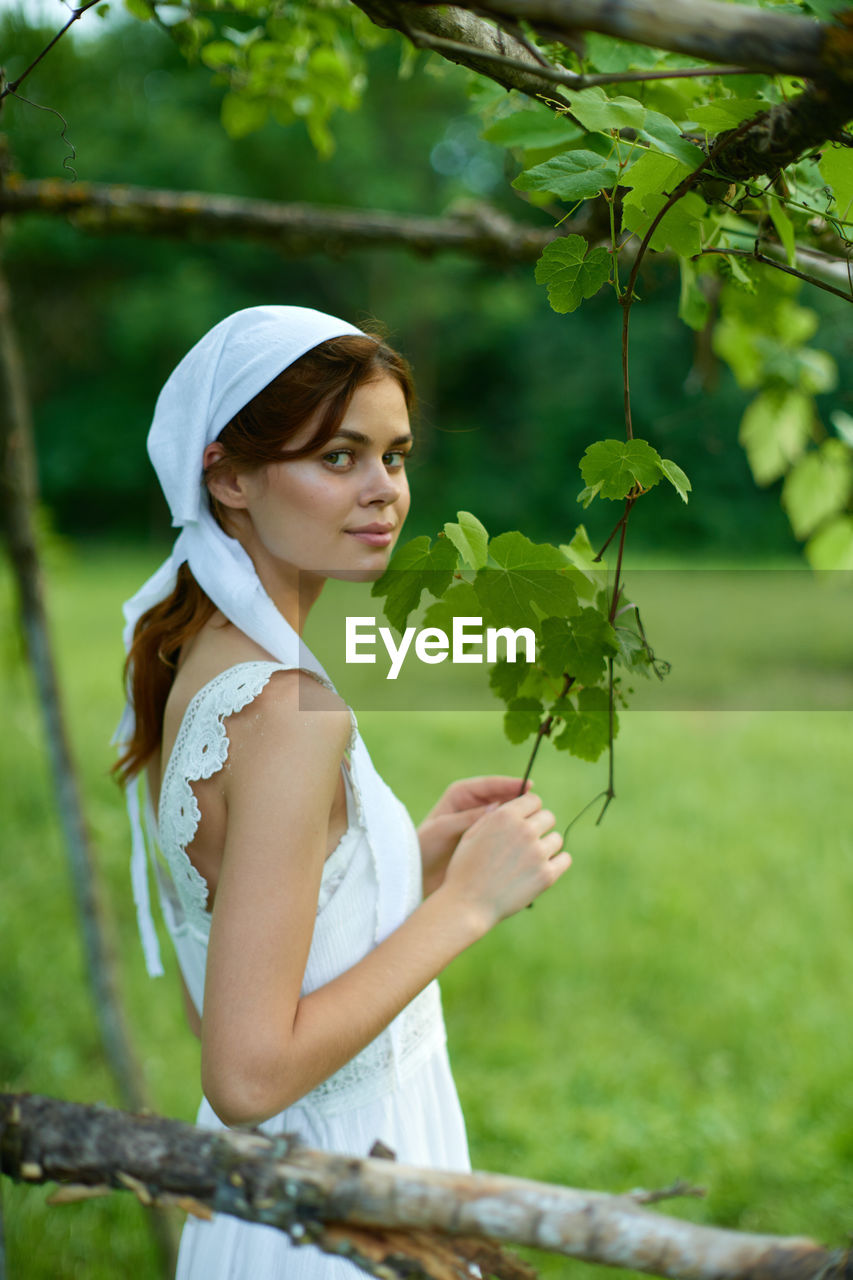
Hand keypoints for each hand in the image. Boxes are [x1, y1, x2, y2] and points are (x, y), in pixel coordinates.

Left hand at [418, 776, 530, 895]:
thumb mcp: (443, 830)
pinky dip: (515, 833)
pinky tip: (528, 839)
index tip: (529, 786)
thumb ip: (467, 818)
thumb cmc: (425, 847)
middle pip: (502, 797)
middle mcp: (472, 805)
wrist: (418, 872)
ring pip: (506, 815)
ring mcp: (480, 821)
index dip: (510, 784)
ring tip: (538, 823)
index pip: (490, 784)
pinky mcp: (485, 838)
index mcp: (460, 795)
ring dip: (520, 818)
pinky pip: (504, 831)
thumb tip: (495, 808)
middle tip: (538, 806)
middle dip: (519, 801)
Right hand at [439, 790, 569, 930]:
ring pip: (556, 839)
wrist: (468, 904)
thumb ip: (494, 816)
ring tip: (531, 858)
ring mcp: (538, 853)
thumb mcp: (472, 834)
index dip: (530, 809)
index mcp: (505, 816)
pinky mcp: (547, 875)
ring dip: (546, 845)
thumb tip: (513, 805)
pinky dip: (557, 862)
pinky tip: (544, 867)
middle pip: (548, 817)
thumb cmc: (465, 868)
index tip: (525, 820)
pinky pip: (565, 859)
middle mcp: (524, 830)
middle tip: (527, 841)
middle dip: (539, 826)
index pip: (534, 800)